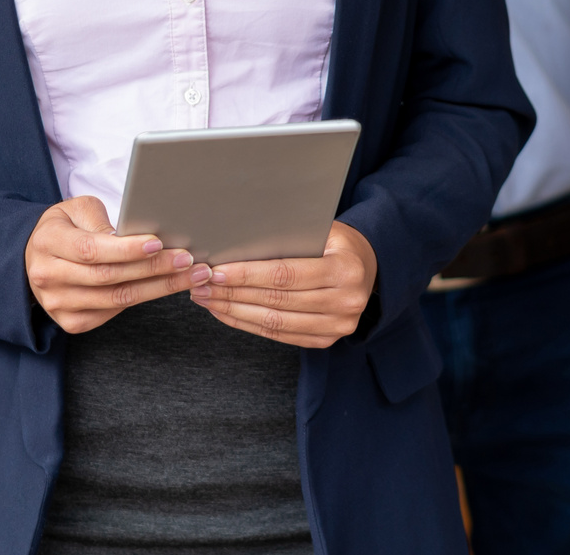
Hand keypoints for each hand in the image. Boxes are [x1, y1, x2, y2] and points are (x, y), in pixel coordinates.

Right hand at [24, 196, 203, 334]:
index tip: (158, 243)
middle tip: (188, 259)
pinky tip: (166, 287)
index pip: (91, 250)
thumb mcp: (77, 209)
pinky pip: (113, 313)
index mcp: (49, 242)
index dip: (127, 249)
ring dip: (158, 288)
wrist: (36, 257)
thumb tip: (135, 237)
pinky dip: (143, 299)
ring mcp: (58, 304)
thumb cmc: (65, 227)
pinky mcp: (71, 322)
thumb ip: (102, 221)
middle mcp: (49, 277)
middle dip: (154, 268)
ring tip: (190, 275)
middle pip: (109, 277)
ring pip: (117, 299)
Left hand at [191, 221, 376, 348]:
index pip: (286, 275)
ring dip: (234, 311)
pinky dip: (248, 324)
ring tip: (206, 298)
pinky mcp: (325, 340)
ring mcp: (337, 326)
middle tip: (201, 284)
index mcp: (345, 269)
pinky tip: (225, 312)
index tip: (217, 270)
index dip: (248, 274)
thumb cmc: (337, 243)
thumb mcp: (322, 230)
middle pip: (277, 301)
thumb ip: (289, 236)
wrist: (368, 268)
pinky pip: (279, 335)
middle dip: (233, 293)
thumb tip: (238, 238)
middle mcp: (345, 302)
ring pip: (274, 322)